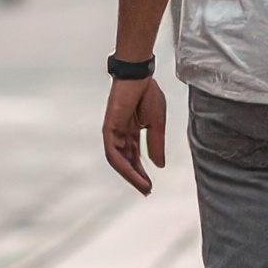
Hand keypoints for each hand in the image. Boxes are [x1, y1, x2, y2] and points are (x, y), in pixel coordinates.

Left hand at [103, 76, 166, 195]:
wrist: (139, 77)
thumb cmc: (147, 93)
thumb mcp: (157, 124)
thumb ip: (156, 145)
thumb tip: (158, 164)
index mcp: (132, 131)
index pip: (136, 157)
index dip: (142, 172)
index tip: (149, 185)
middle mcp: (121, 134)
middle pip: (127, 162)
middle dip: (137, 178)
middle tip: (146, 191)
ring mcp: (114, 133)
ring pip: (120, 162)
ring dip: (131, 176)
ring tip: (143, 187)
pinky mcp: (109, 131)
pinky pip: (115, 154)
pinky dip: (125, 166)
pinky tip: (135, 175)